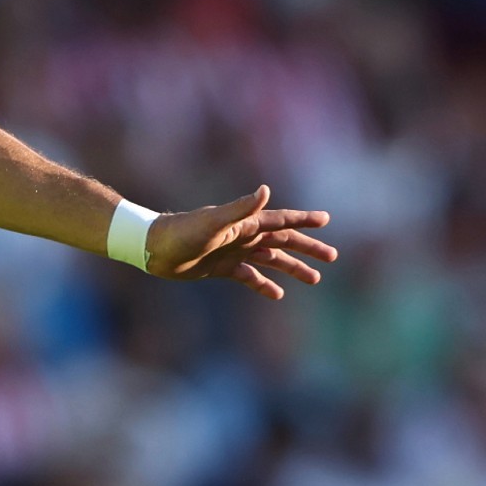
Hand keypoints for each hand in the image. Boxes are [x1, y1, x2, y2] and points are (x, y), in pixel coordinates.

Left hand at [144, 185, 335, 298]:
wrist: (152, 249)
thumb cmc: (181, 232)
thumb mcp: (213, 222)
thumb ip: (241, 209)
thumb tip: (266, 190)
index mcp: (244, 223)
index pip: (280, 220)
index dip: (304, 220)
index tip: (326, 220)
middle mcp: (241, 235)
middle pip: (282, 240)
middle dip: (307, 247)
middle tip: (332, 257)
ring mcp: (232, 251)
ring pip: (270, 259)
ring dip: (292, 267)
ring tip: (314, 279)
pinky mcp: (221, 267)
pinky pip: (249, 276)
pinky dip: (264, 284)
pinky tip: (277, 294)